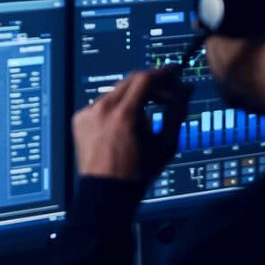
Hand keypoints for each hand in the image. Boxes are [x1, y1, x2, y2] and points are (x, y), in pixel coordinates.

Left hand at [72, 68, 189, 182]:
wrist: (105, 192)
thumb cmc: (137, 173)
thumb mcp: (164, 143)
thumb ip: (177, 112)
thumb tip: (186, 90)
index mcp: (122, 115)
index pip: (144, 80)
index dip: (162, 73)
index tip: (174, 73)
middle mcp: (101, 110)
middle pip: (129, 81)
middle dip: (150, 85)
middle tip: (167, 94)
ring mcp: (87, 114)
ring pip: (115, 93)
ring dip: (133, 99)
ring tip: (145, 119)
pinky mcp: (79, 119)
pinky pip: (101, 105)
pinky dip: (114, 109)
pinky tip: (123, 126)